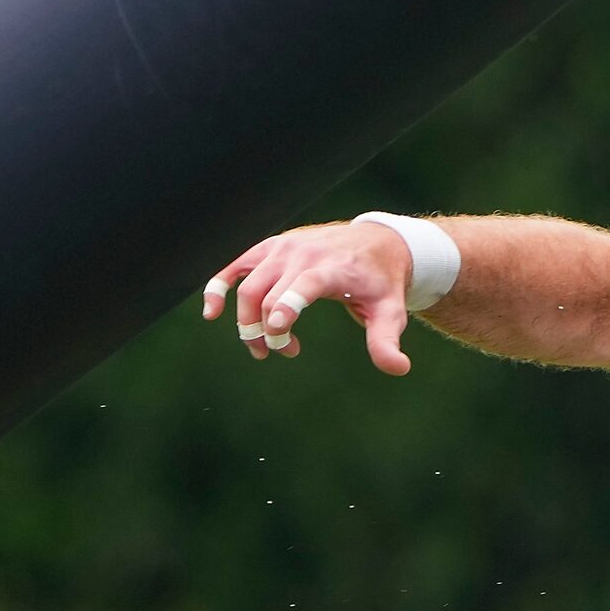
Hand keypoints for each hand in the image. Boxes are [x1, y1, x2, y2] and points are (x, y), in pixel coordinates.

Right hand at [203, 219, 417, 374]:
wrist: (376, 242)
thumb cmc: (380, 282)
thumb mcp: (390, 311)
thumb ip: (386, 340)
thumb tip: (399, 368)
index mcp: (333, 268)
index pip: (305, 283)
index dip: (288, 305)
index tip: (278, 331)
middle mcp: (304, 254)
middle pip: (268, 294)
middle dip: (266, 331)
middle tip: (282, 353)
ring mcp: (283, 248)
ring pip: (248, 285)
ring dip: (247, 321)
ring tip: (262, 348)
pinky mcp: (270, 248)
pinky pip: (235, 266)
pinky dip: (218, 285)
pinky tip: (211, 311)